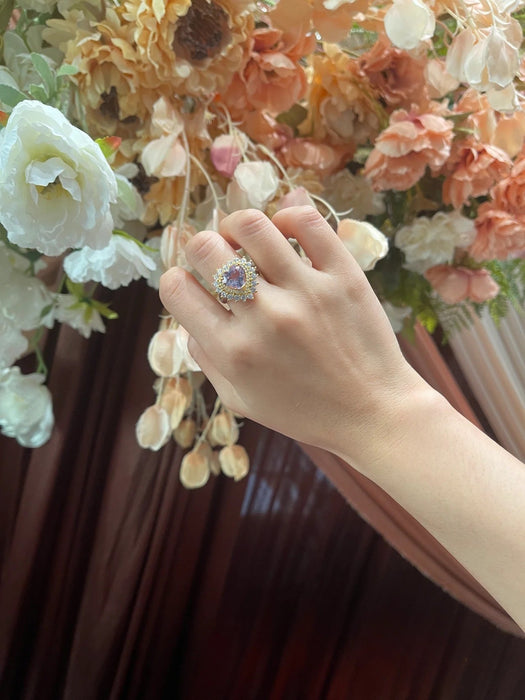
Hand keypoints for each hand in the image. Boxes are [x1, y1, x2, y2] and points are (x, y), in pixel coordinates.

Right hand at [159, 206, 428, 468]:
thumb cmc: (304, 412)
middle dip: (200, 247)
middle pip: (206, 248)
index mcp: (233, 352)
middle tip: (217, 258)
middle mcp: (264, 317)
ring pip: (253, 226)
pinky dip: (288, 216)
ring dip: (237, 226)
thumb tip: (188, 321)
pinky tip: (285, 233)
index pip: (176, 288)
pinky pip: (307, 222)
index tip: (192, 284)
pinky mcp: (343, 276)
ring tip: (245, 239)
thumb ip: (208, 361)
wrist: (373, 413)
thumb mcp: (241, 401)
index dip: (175, 280)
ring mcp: (306, 292)